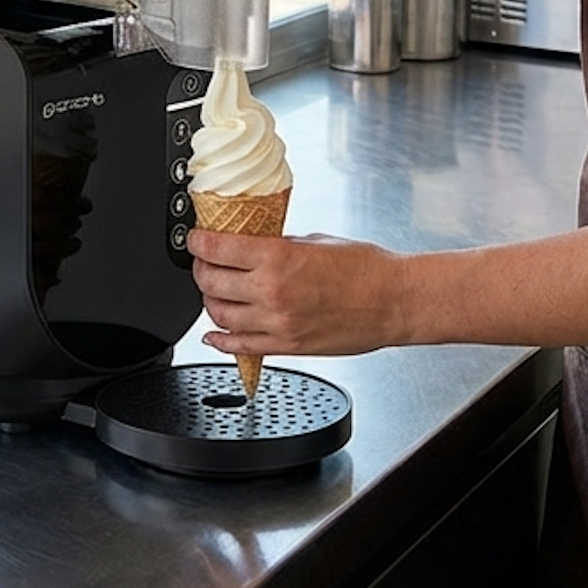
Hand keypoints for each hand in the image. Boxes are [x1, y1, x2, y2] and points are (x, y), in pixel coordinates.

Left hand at [190, 228, 410, 357]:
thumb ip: (277, 245)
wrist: (394, 301)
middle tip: (202, 262)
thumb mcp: (314, 240)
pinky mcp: (288, 347)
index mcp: (278, 258)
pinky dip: (221, 340)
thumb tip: (251, 245)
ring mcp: (278, 324)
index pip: (216, 249)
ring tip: (213, 291)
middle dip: (199, 270)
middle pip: (211, 282)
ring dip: (209, 301)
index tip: (194, 240)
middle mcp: (272, 292)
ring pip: (220, 316)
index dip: (196, 242)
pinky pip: (241, 347)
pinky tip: (214, 334)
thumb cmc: (364, 268)